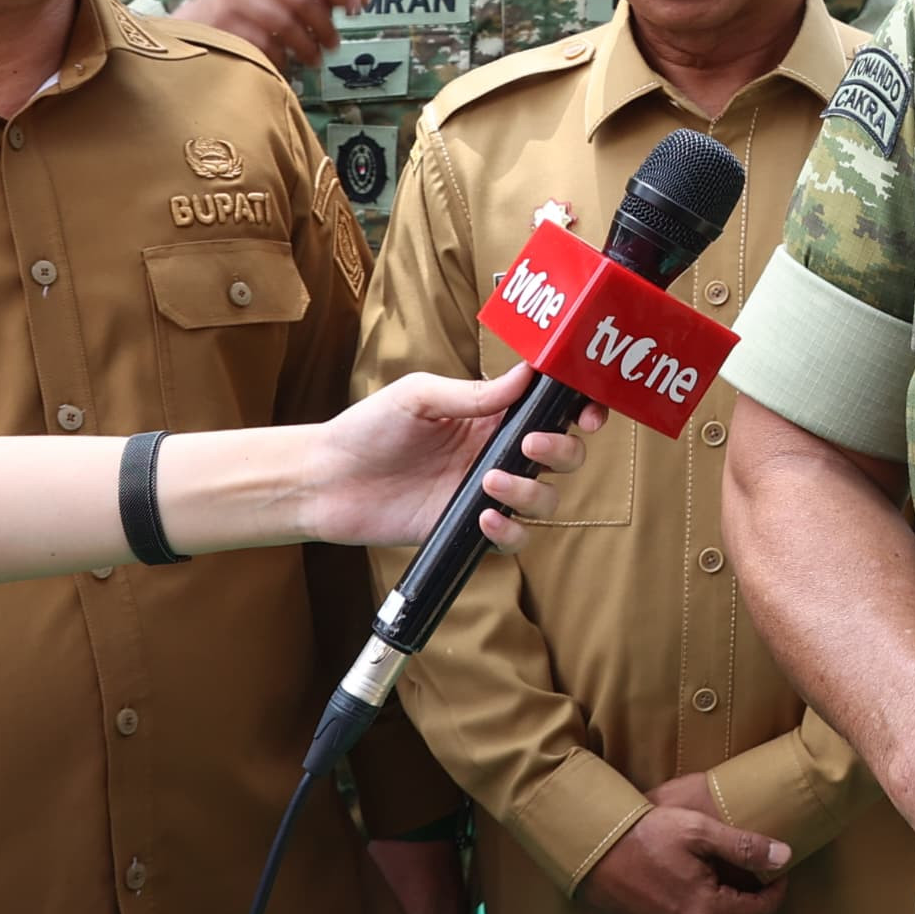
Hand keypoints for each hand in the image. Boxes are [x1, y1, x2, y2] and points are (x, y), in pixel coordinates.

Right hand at [172, 0, 357, 68]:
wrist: (195, 25)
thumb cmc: (249, 7)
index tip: (353, 9)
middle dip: (324, 25)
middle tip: (334, 44)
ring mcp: (232, 0)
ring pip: (284, 23)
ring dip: (307, 45)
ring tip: (315, 58)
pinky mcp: (222, 27)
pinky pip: (264, 44)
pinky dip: (281, 57)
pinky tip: (286, 63)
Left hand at [295, 369, 598, 551]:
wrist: (327, 480)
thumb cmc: (368, 429)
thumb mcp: (418, 398)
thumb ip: (474, 393)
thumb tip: (527, 375)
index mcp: (492, 414)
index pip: (553, 409)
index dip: (582, 408)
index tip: (587, 412)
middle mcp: (497, 452)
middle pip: (564, 455)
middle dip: (562, 450)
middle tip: (530, 446)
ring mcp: (485, 492)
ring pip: (546, 499)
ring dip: (532, 492)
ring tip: (490, 483)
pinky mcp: (467, 527)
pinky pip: (513, 538)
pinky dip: (510, 530)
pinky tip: (483, 516)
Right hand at [573, 776, 793, 913]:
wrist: (587, 848)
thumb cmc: (644, 834)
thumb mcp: (699, 831)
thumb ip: (745, 847)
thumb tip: (785, 857)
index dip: (775, 893)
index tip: (778, 874)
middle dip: (752, 909)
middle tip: (754, 881)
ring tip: (725, 892)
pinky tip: (689, 903)